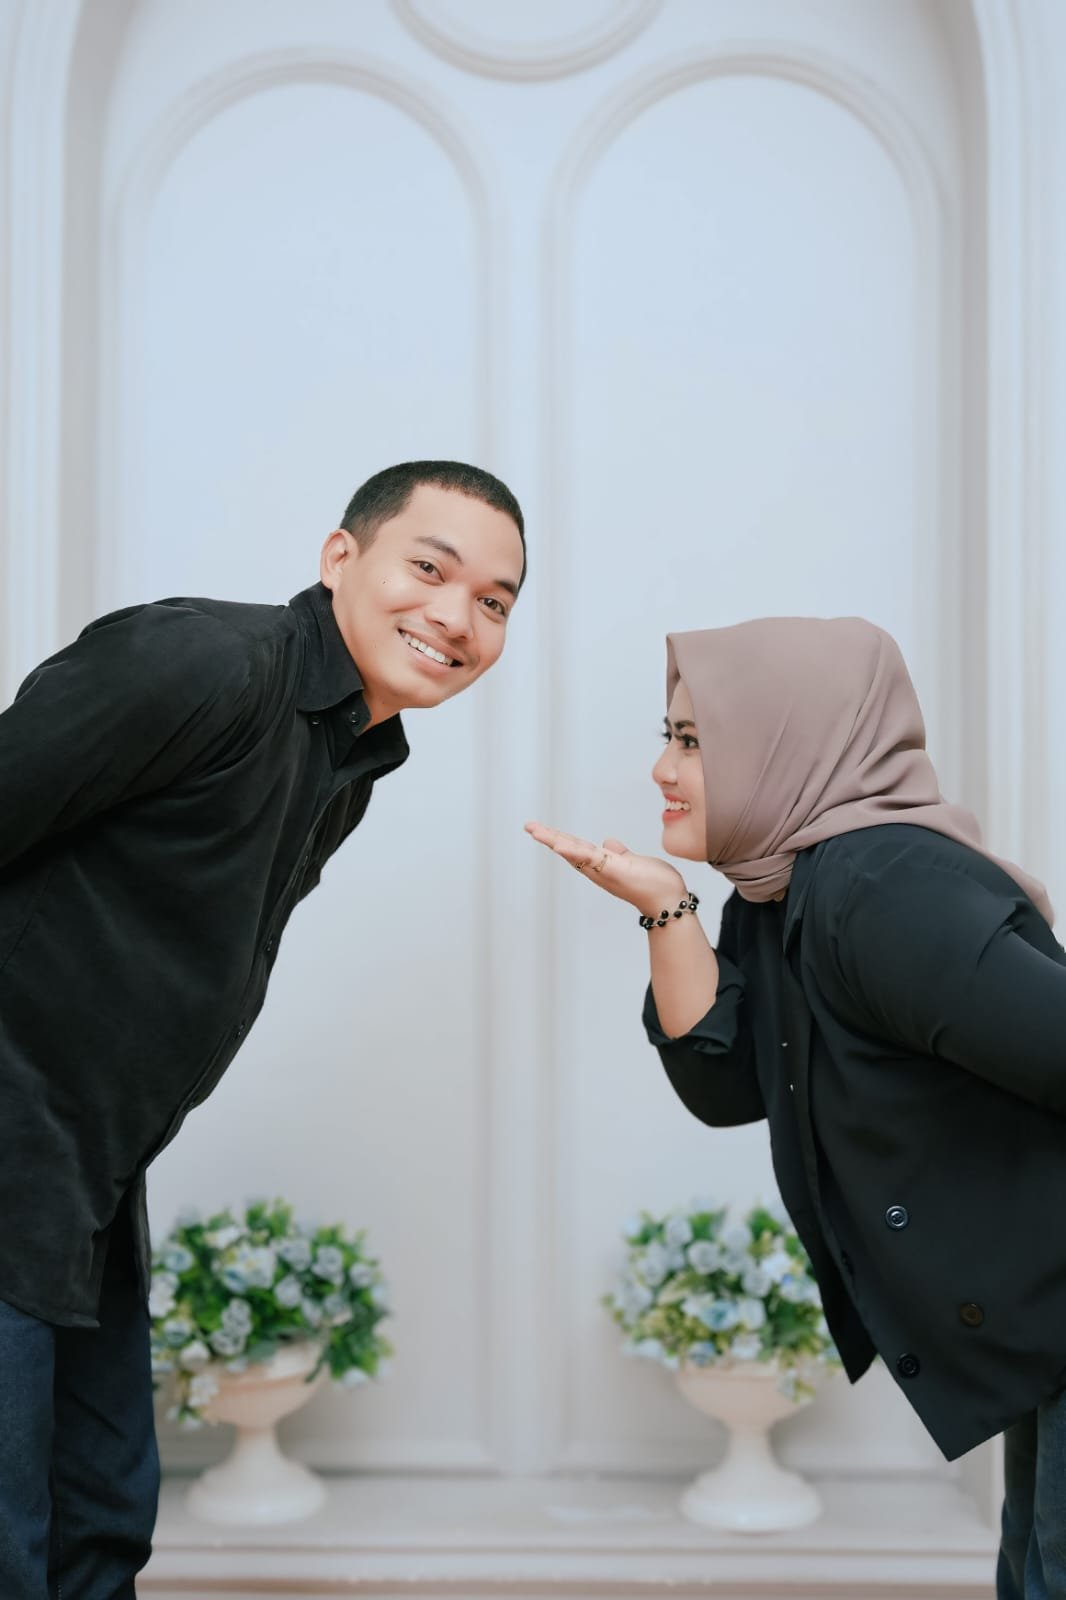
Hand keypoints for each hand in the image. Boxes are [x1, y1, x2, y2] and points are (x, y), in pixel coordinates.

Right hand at [524, 820, 687, 916]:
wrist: (668, 901)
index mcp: (601, 865)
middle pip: (568, 850)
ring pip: (575, 852)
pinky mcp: (615, 870)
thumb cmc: (653, 884)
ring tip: (536, 831)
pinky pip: (591, 858)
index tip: (540, 828)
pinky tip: (560, 844)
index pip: (576, 847)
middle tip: (528, 826)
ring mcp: (604, 870)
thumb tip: (608, 843)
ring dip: (554, 841)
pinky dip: (574, 851)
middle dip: (548, 838)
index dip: (558, 837)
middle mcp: (598, 870)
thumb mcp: (632, 863)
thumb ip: (618, 853)